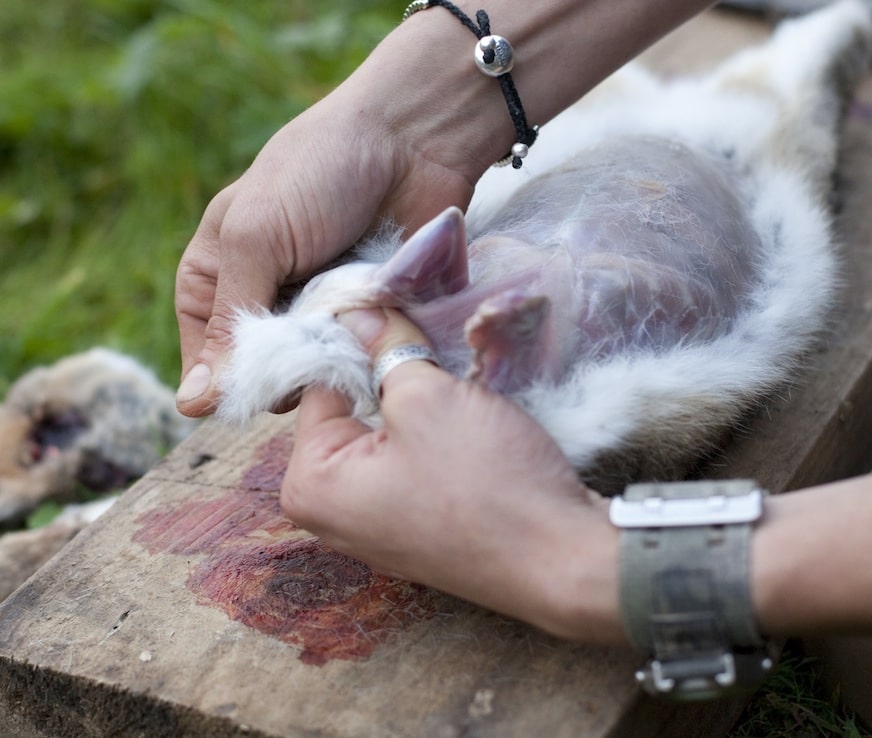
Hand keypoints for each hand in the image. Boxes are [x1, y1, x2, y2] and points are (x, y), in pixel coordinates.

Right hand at [174, 85, 476, 416]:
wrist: (414, 138)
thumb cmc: (318, 172)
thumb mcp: (255, 238)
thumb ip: (228, 321)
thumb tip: (192, 405)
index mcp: (218, 275)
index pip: (203, 356)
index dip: (223, 379)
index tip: (248, 390)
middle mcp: (267, 299)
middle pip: (262, 374)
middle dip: (282, 369)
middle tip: (309, 344)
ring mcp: (321, 312)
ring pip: (313, 374)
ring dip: (326, 361)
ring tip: (345, 328)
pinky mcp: (369, 317)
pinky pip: (359, 360)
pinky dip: (364, 354)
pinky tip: (375, 337)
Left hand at [281, 307, 624, 643]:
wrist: (561, 559)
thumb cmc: (484, 482)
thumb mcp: (427, 397)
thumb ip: (384, 349)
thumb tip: (356, 311)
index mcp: (310, 486)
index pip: (319, 384)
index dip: (361, 343)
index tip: (399, 315)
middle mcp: (329, 516)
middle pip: (351, 412)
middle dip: (388, 376)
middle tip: (433, 346)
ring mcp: (375, 529)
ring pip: (385, 435)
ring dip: (417, 404)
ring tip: (456, 386)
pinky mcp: (417, 531)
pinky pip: (409, 465)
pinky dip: (433, 438)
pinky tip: (466, 425)